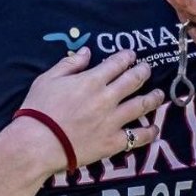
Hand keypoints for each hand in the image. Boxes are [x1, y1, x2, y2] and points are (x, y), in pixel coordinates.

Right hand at [12, 47, 166, 173]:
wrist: (37, 143)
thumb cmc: (39, 109)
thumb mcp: (48, 79)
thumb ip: (70, 64)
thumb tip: (86, 52)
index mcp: (91, 80)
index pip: (117, 63)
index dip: (127, 57)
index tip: (132, 55)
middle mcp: (107, 98)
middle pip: (134, 80)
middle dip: (143, 71)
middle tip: (147, 68)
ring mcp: (112, 121)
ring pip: (141, 106)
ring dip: (153, 98)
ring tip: (158, 94)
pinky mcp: (112, 142)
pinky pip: (137, 136)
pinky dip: (149, 132)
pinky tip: (154, 128)